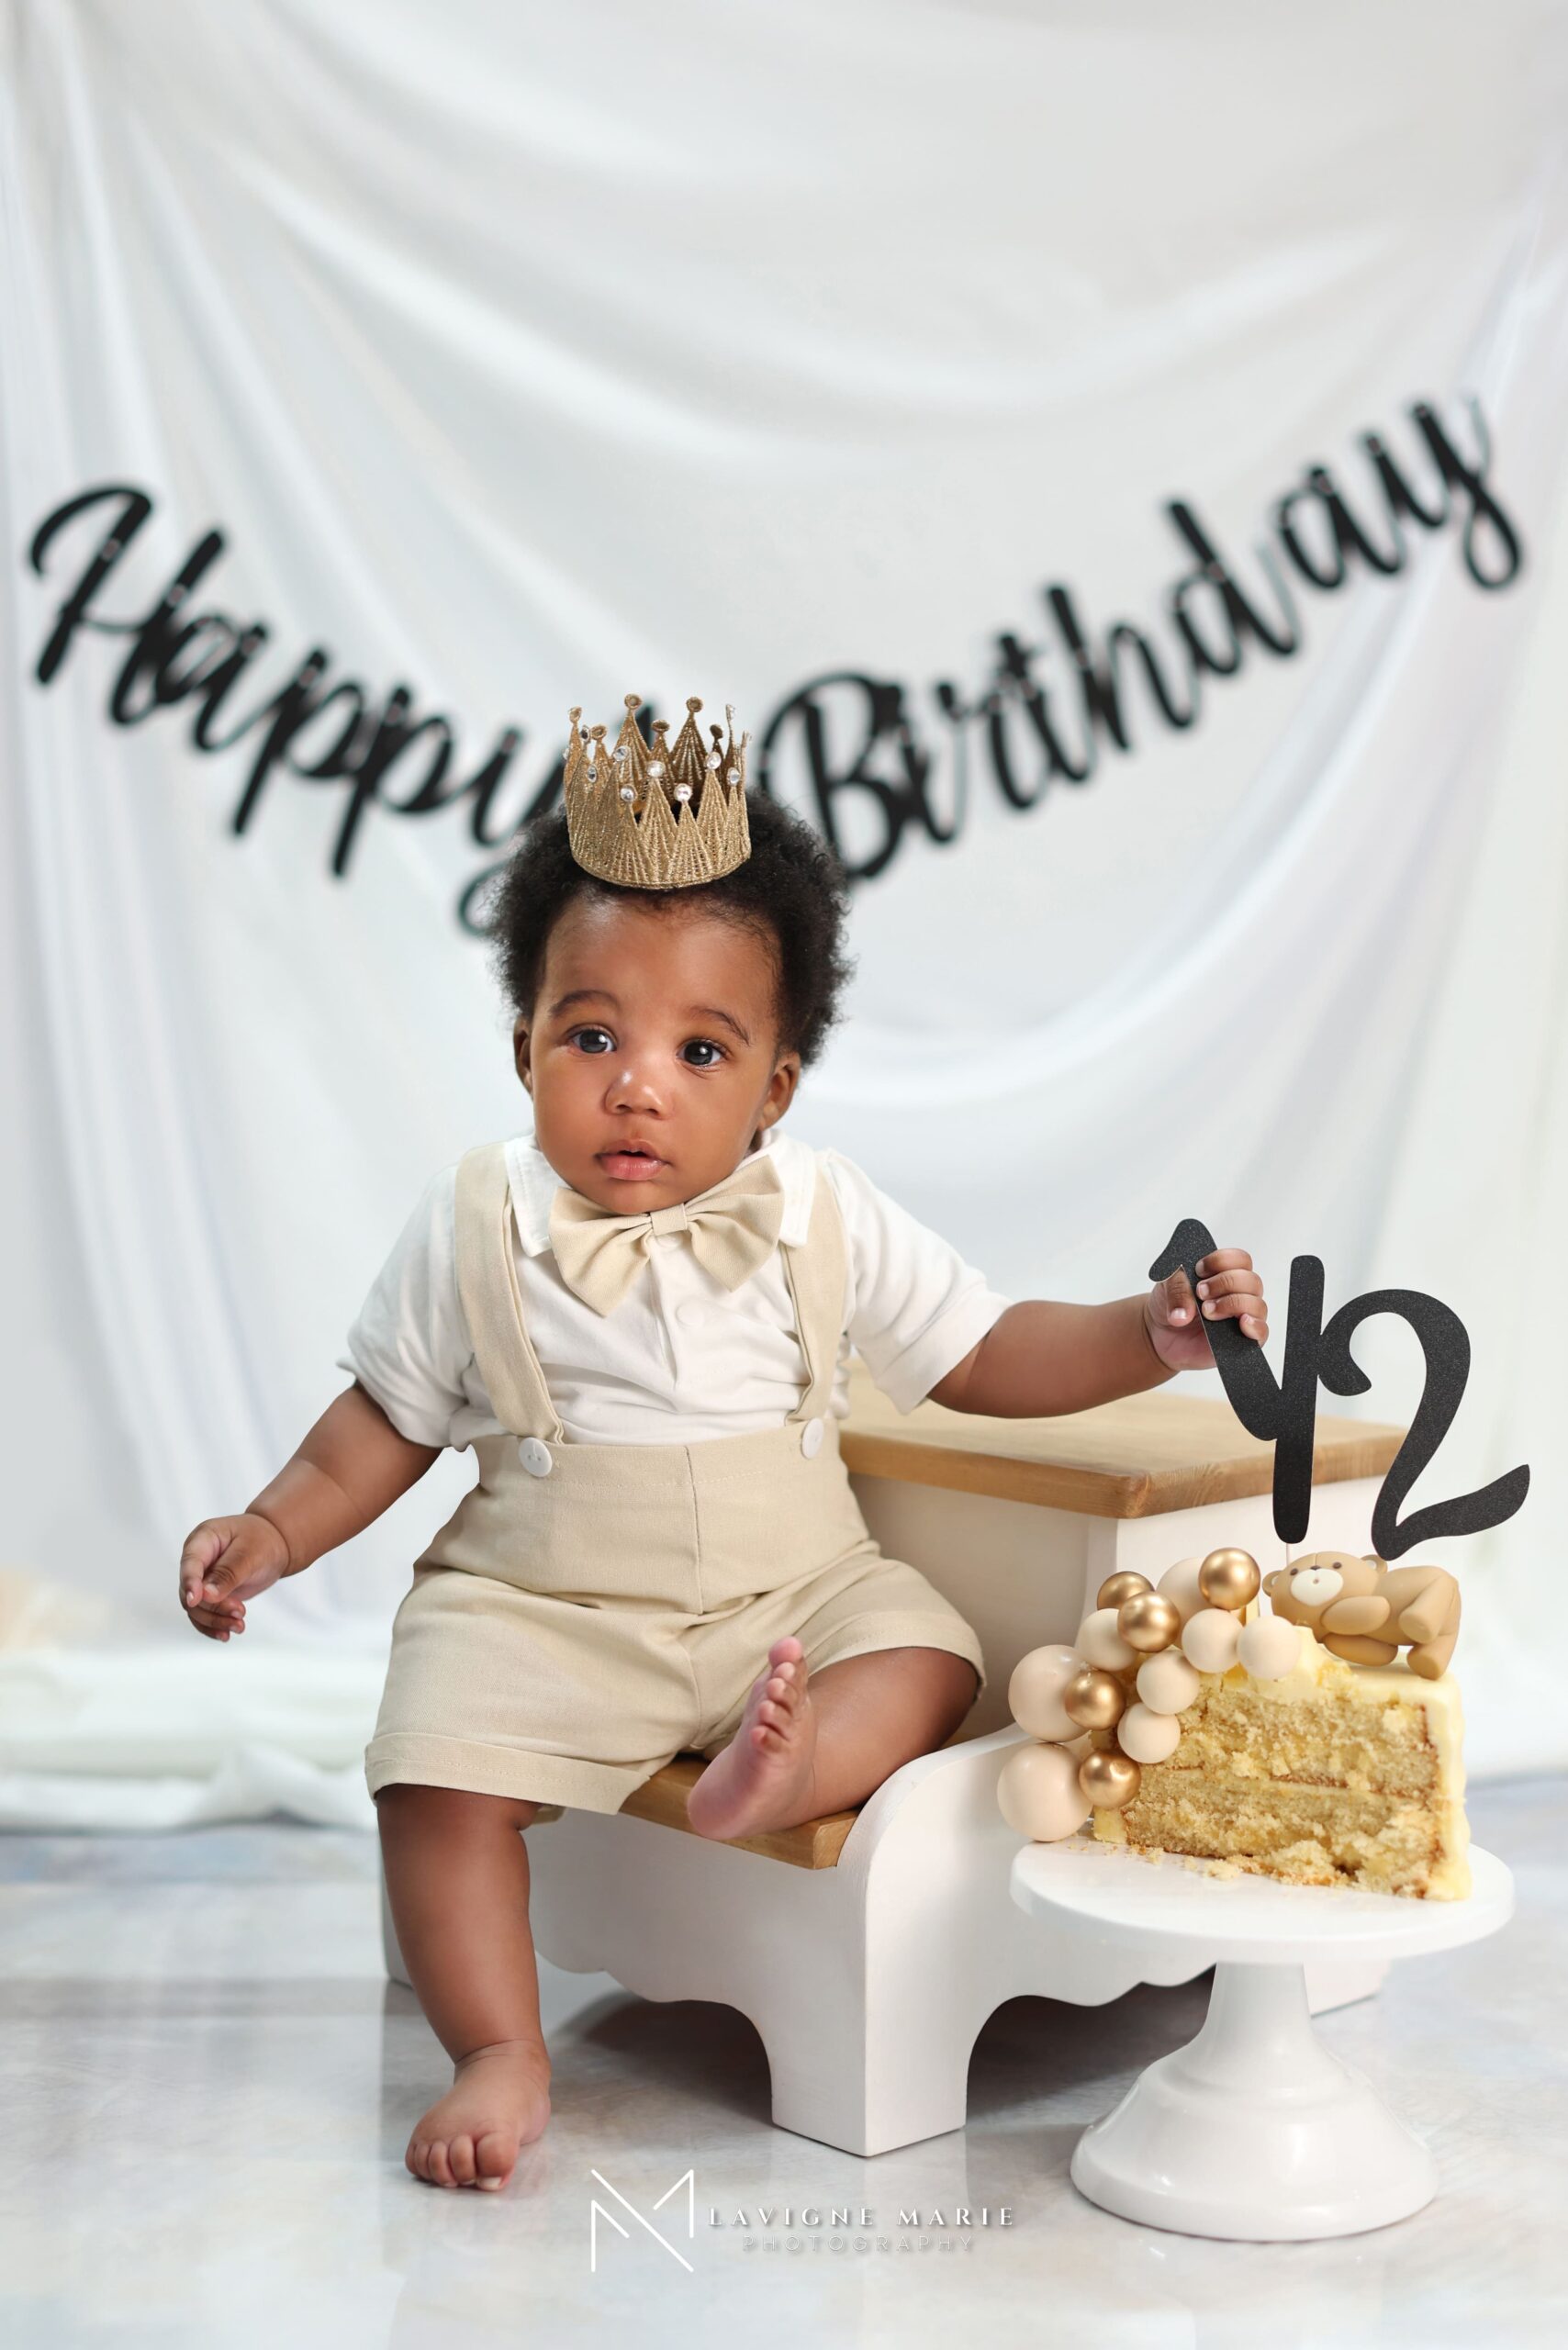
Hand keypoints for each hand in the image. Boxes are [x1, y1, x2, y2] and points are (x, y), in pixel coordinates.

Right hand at [178, 1513, 290, 1640]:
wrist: (275, 1545)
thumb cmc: (262, 1540)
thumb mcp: (249, 1553)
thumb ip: (228, 1574)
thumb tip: (205, 1595)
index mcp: (203, 1539)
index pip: (190, 1563)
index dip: (190, 1583)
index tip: (195, 1600)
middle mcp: (198, 1560)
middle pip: (191, 1591)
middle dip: (213, 1607)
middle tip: (240, 1612)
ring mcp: (201, 1579)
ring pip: (196, 1608)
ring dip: (216, 1620)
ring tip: (239, 1625)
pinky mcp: (209, 1595)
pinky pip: (204, 1615)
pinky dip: (214, 1626)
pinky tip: (226, 1634)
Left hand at [1144, 1247, 1268, 1372]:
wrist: (1162, 1335)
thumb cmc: (1172, 1306)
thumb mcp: (1166, 1288)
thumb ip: (1176, 1290)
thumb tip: (1183, 1314)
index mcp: (1225, 1274)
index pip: (1240, 1259)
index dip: (1222, 1261)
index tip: (1199, 1270)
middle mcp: (1239, 1293)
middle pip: (1251, 1281)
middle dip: (1225, 1283)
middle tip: (1201, 1293)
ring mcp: (1242, 1317)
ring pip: (1257, 1305)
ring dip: (1233, 1304)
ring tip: (1207, 1312)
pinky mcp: (1243, 1340)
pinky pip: (1261, 1332)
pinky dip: (1255, 1326)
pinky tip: (1241, 1323)